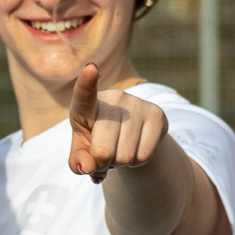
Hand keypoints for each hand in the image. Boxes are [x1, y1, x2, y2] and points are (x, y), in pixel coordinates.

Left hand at [68, 63, 167, 181]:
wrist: (129, 135)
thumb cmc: (97, 140)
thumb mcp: (82, 151)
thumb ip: (78, 160)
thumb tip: (87, 167)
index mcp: (86, 105)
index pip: (84, 93)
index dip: (86, 82)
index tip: (91, 68)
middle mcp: (113, 99)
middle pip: (103, 151)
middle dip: (102, 163)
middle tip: (105, 156)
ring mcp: (136, 104)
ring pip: (125, 157)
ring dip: (121, 163)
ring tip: (120, 149)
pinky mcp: (156, 114)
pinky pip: (144, 156)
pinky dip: (137, 163)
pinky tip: (134, 149)